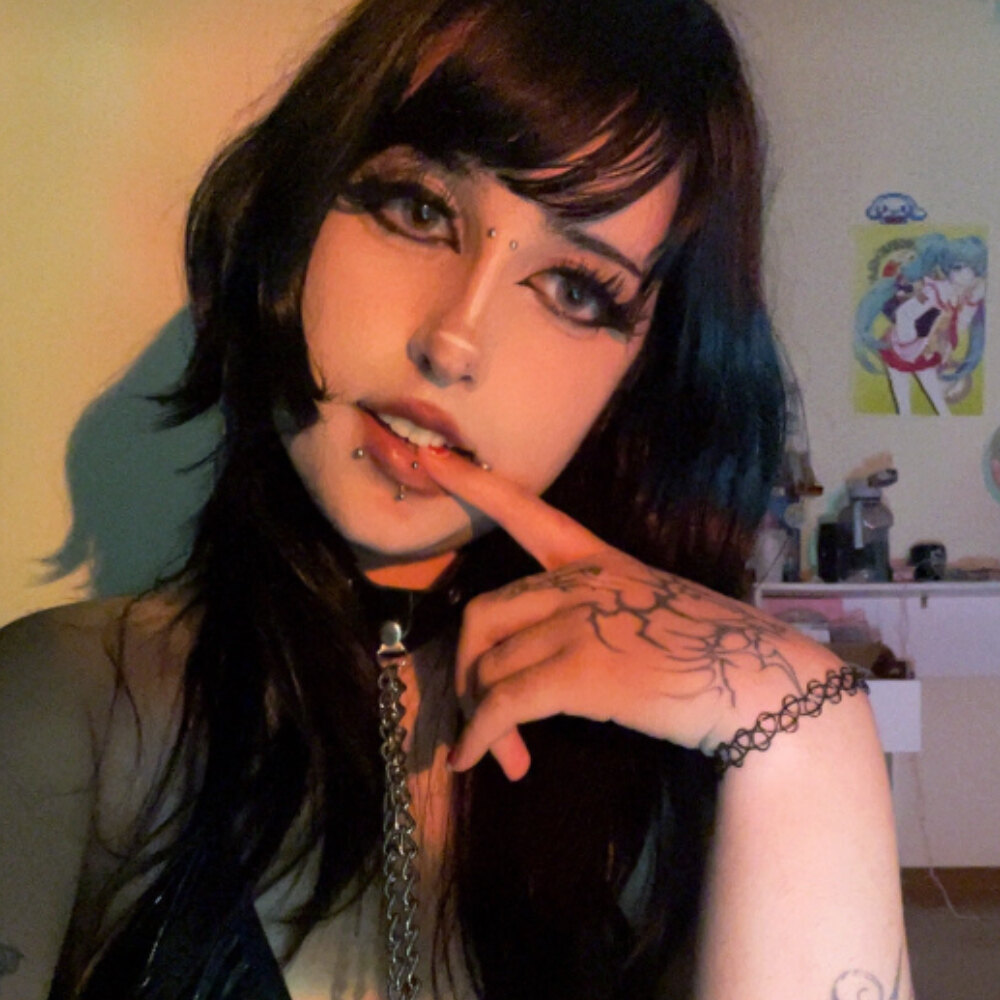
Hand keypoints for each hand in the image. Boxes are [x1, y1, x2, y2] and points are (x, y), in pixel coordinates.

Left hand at [418, 447, 826, 780]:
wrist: (756, 681)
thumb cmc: (712, 651)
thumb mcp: (649, 609)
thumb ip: (594, 616)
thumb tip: (538, 664)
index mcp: (596, 561)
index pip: (527, 513)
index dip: (474, 485)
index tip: (429, 456)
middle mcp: (579, 583)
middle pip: (482, 616)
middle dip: (469, 672)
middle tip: (480, 716)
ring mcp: (578, 623)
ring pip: (489, 666)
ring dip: (481, 719)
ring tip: (503, 757)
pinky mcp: (578, 671)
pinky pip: (502, 704)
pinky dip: (479, 736)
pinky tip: (474, 760)